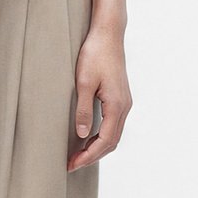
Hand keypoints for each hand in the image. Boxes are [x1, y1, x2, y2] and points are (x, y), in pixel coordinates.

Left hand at [67, 26, 131, 172]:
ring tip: (78, 153)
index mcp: (117, 106)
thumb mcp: (83, 82)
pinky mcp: (120, 96)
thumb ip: (83, 109)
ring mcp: (124, 102)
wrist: (108, 33)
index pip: (105, 141)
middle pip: (111, 142)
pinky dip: (101, 135)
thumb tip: (82, 135)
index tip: (73, 164)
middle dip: (92, 155)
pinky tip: (88, 135)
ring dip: (97, 146)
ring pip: (113, 134)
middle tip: (72, 163)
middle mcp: (124, 106)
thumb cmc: (95, 54)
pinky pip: (113, 123)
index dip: (89, 156)